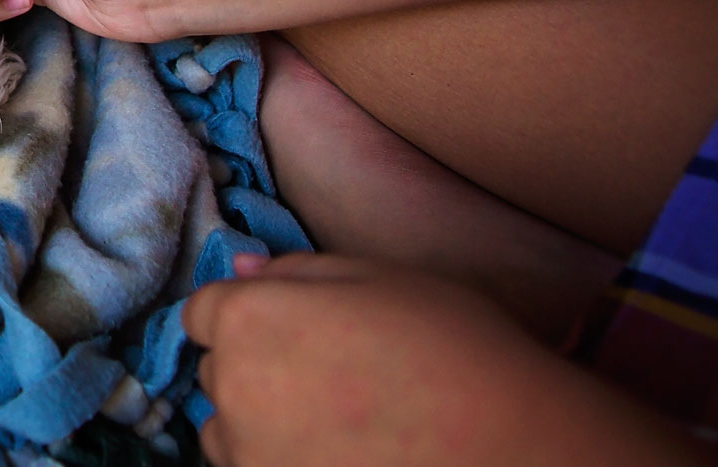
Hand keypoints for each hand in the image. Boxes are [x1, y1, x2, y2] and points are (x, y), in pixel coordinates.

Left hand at [181, 254, 717, 466]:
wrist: (514, 448)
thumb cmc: (455, 350)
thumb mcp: (380, 278)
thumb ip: (298, 270)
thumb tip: (243, 269)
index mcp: (250, 319)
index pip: (203, 311)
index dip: (244, 315)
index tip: (286, 329)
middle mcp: (233, 389)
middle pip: (215, 372)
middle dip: (253, 368)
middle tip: (327, 377)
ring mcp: (251, 454)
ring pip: (226, 433)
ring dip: (259, 425)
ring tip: (337, 424)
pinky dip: (281, 462)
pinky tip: (340, 453)